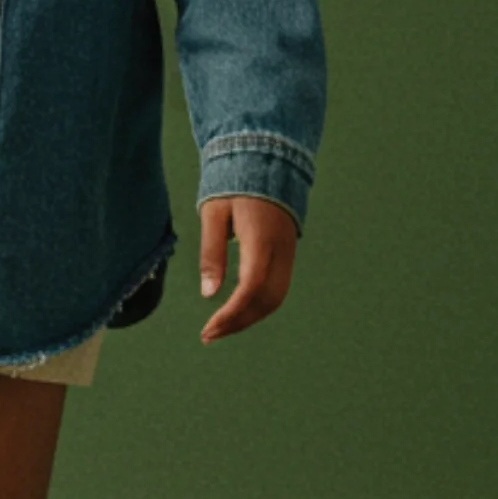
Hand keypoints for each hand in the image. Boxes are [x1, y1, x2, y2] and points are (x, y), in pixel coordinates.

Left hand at [197, 195, 297, 343]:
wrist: (267, 163)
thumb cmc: (234, 187)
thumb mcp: (213, 213)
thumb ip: (211, 252)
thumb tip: (209, 294)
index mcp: (260, 239)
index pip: (250, 286)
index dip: (231, 312)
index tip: (209, 329)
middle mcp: (280, 250)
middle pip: (266, 300)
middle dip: (239, 322)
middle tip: (209, 335)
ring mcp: (289, 253)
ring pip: (276, 298)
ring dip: (250, 318)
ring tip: (220, 328)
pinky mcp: (289, 254)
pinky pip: (279, 289)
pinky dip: (259, 306)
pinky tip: (238, 311)